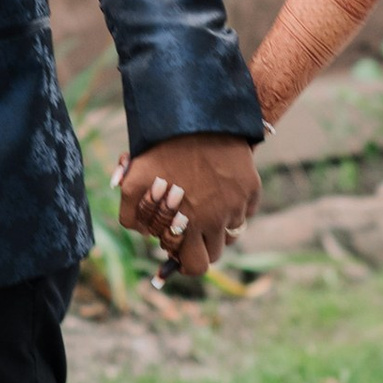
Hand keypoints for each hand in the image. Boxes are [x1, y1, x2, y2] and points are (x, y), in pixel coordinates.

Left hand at [115, 137, 260, 280]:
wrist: (196, 116)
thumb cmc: (161, 149)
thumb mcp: (133, 180)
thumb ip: (131, 216)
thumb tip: (145, 234)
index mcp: (189, 225)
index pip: (196, 266)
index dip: (185, 259)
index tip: (179, 245)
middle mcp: (217, 220)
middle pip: (215, 253)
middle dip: (201, 245)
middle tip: (189, 226)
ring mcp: (237, 204)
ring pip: (231, 233)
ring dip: (218, 226)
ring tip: (203, 203)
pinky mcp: (251, 188)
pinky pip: (246, 210)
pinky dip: (234, 206)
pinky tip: (219, 186)